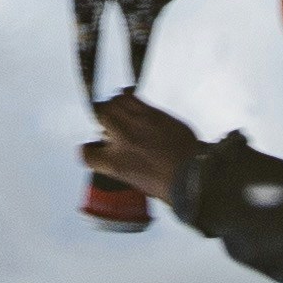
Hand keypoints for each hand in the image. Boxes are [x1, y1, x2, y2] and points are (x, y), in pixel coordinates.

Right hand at [83, 91, 205, 199]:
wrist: (194, 177)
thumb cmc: (169, 185)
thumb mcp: (135, 181)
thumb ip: (120, 163)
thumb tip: (117, 150)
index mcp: (115, 163)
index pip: (87, 153)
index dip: (89, 151)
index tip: (95, 150)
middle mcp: (122, 139)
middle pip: (99, 115)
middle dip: (101, 119)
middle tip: (109, 124)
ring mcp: (138, 123)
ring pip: (114, 102)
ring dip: (115, 106)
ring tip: (121, 113)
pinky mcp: (154, 114)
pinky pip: (132, 97)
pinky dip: (129, 98)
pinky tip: (134, 106)